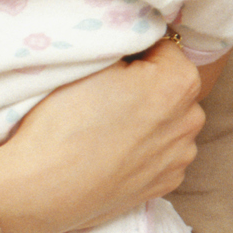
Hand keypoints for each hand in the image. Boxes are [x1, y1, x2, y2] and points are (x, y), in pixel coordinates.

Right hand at [0, 37, 205, 232]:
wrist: (40, 188)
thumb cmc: (64, 120)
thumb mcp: (96, 61)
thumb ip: (129, 44)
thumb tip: (137, 43)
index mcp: (180, 82)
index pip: (163, 48)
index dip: (132, 51)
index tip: (108, 67)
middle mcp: (191, 120)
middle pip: (170, 86)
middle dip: (146, 84)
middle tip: (104, 97)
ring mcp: (181, 156)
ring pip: (168, 121)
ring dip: (150, 118)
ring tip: (107, 129)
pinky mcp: (167, 184)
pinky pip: (162, 153)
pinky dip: (144, 149)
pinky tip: (113, 152)